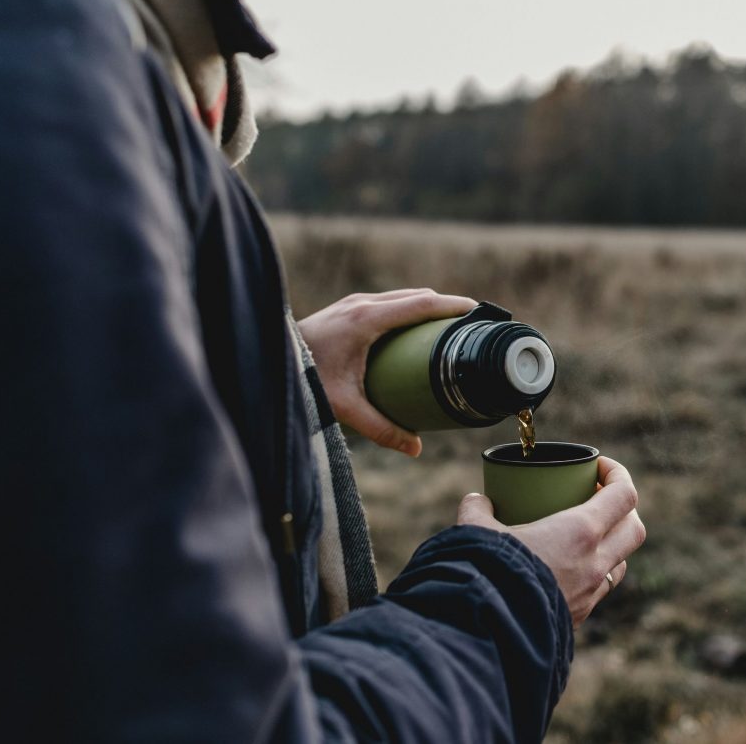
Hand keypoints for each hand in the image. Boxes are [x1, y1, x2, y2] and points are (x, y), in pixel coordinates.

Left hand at [297, 289, 476, 455]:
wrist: (268, 360)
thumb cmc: (304, 380)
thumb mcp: (345, 407)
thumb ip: (381, 429)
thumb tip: (416, 449)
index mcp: (367, 320)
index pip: (421, 304)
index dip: (452, 306)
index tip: (478, 312)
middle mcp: (362, 304)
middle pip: (416, 297)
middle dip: (445, 307)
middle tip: (470, 326)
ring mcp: (353, 302)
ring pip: (401, 297)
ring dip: (426, 307)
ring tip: (447, 328)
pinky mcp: (347, 308)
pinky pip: (388, 302)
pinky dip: (409, 309)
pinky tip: (414, 329)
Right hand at [458, 456, 645, 627]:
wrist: (489, 631)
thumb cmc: (488, 573)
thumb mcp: (477, 531)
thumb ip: (477, 510)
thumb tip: (476, 501)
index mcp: (580, 532)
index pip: (623, 495)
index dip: (618, 474)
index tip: (599, 466)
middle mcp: (595, 562)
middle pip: (634, 529)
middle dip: (624, 510)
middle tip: (597, 499)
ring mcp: (590, 594)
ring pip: (621, 563)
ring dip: (612, 545)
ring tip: (585, 536)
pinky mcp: (578, 617)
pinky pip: (598, 590)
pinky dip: (591, 574)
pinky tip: (567, 570)